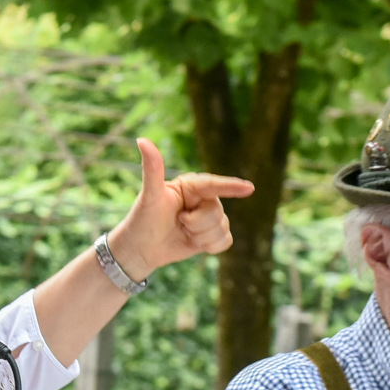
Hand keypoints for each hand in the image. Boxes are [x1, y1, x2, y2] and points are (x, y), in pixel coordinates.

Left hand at [104, 139, 255, 276]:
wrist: (141, 249)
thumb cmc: (142, 219)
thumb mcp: (150, 195)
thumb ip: (152, 169)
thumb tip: (142, 140)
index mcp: (191, 185)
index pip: (213, 184)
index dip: (231, 186)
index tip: (249, 188)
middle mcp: (203, 198)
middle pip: (217, 211)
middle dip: (197, 224)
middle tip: (179, 223)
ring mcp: (208, 217)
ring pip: (222, 228)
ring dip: (201, 237)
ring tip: (183, 232)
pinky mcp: (212, 235)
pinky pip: (226, 240)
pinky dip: (211, 246)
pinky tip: (194, 243)